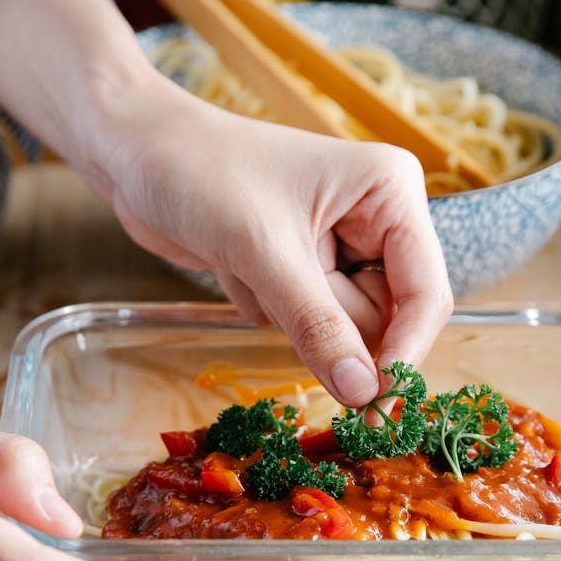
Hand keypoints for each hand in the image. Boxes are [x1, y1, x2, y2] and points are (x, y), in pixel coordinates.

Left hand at [97, 81, 453, 406]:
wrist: (134, 152)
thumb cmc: (201, 174)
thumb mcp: (263, 251)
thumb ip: (318, 325)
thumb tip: (365, 395)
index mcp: (391, 192)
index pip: (426, 294)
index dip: (404, 352)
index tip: (375, 407)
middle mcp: (377, 219)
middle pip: (385, 318)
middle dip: (325, 320)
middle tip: (273, 286)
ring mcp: (340, 246)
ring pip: (341, 327)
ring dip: (287, 313)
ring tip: (246, 262)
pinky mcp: (304, 268)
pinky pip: (305, 323)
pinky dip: (266, 307)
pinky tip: (235, 265)